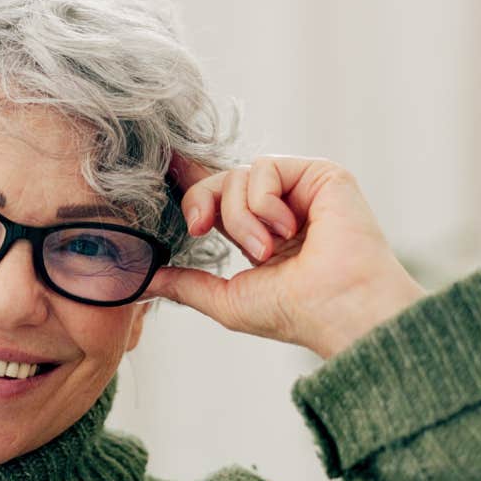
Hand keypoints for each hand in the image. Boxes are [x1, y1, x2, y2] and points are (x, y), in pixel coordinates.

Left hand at [142, 154, 425, 358]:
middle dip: (203, 205)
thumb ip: (184, 285)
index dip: (188, 186)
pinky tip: (288, 231)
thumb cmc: (294, 313)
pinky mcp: (321, 174)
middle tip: (205, 232)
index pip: (216, 198)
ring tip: (268, 251)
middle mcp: (280, 208)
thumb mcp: (225, 300)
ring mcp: (301, 190)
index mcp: (259, 234)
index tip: (158, 173)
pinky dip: (263, 202)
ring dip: (241, 218)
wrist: (339, 310)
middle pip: (219, 180)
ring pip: (238, 175)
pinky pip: (265, 166)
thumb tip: (141, 280)